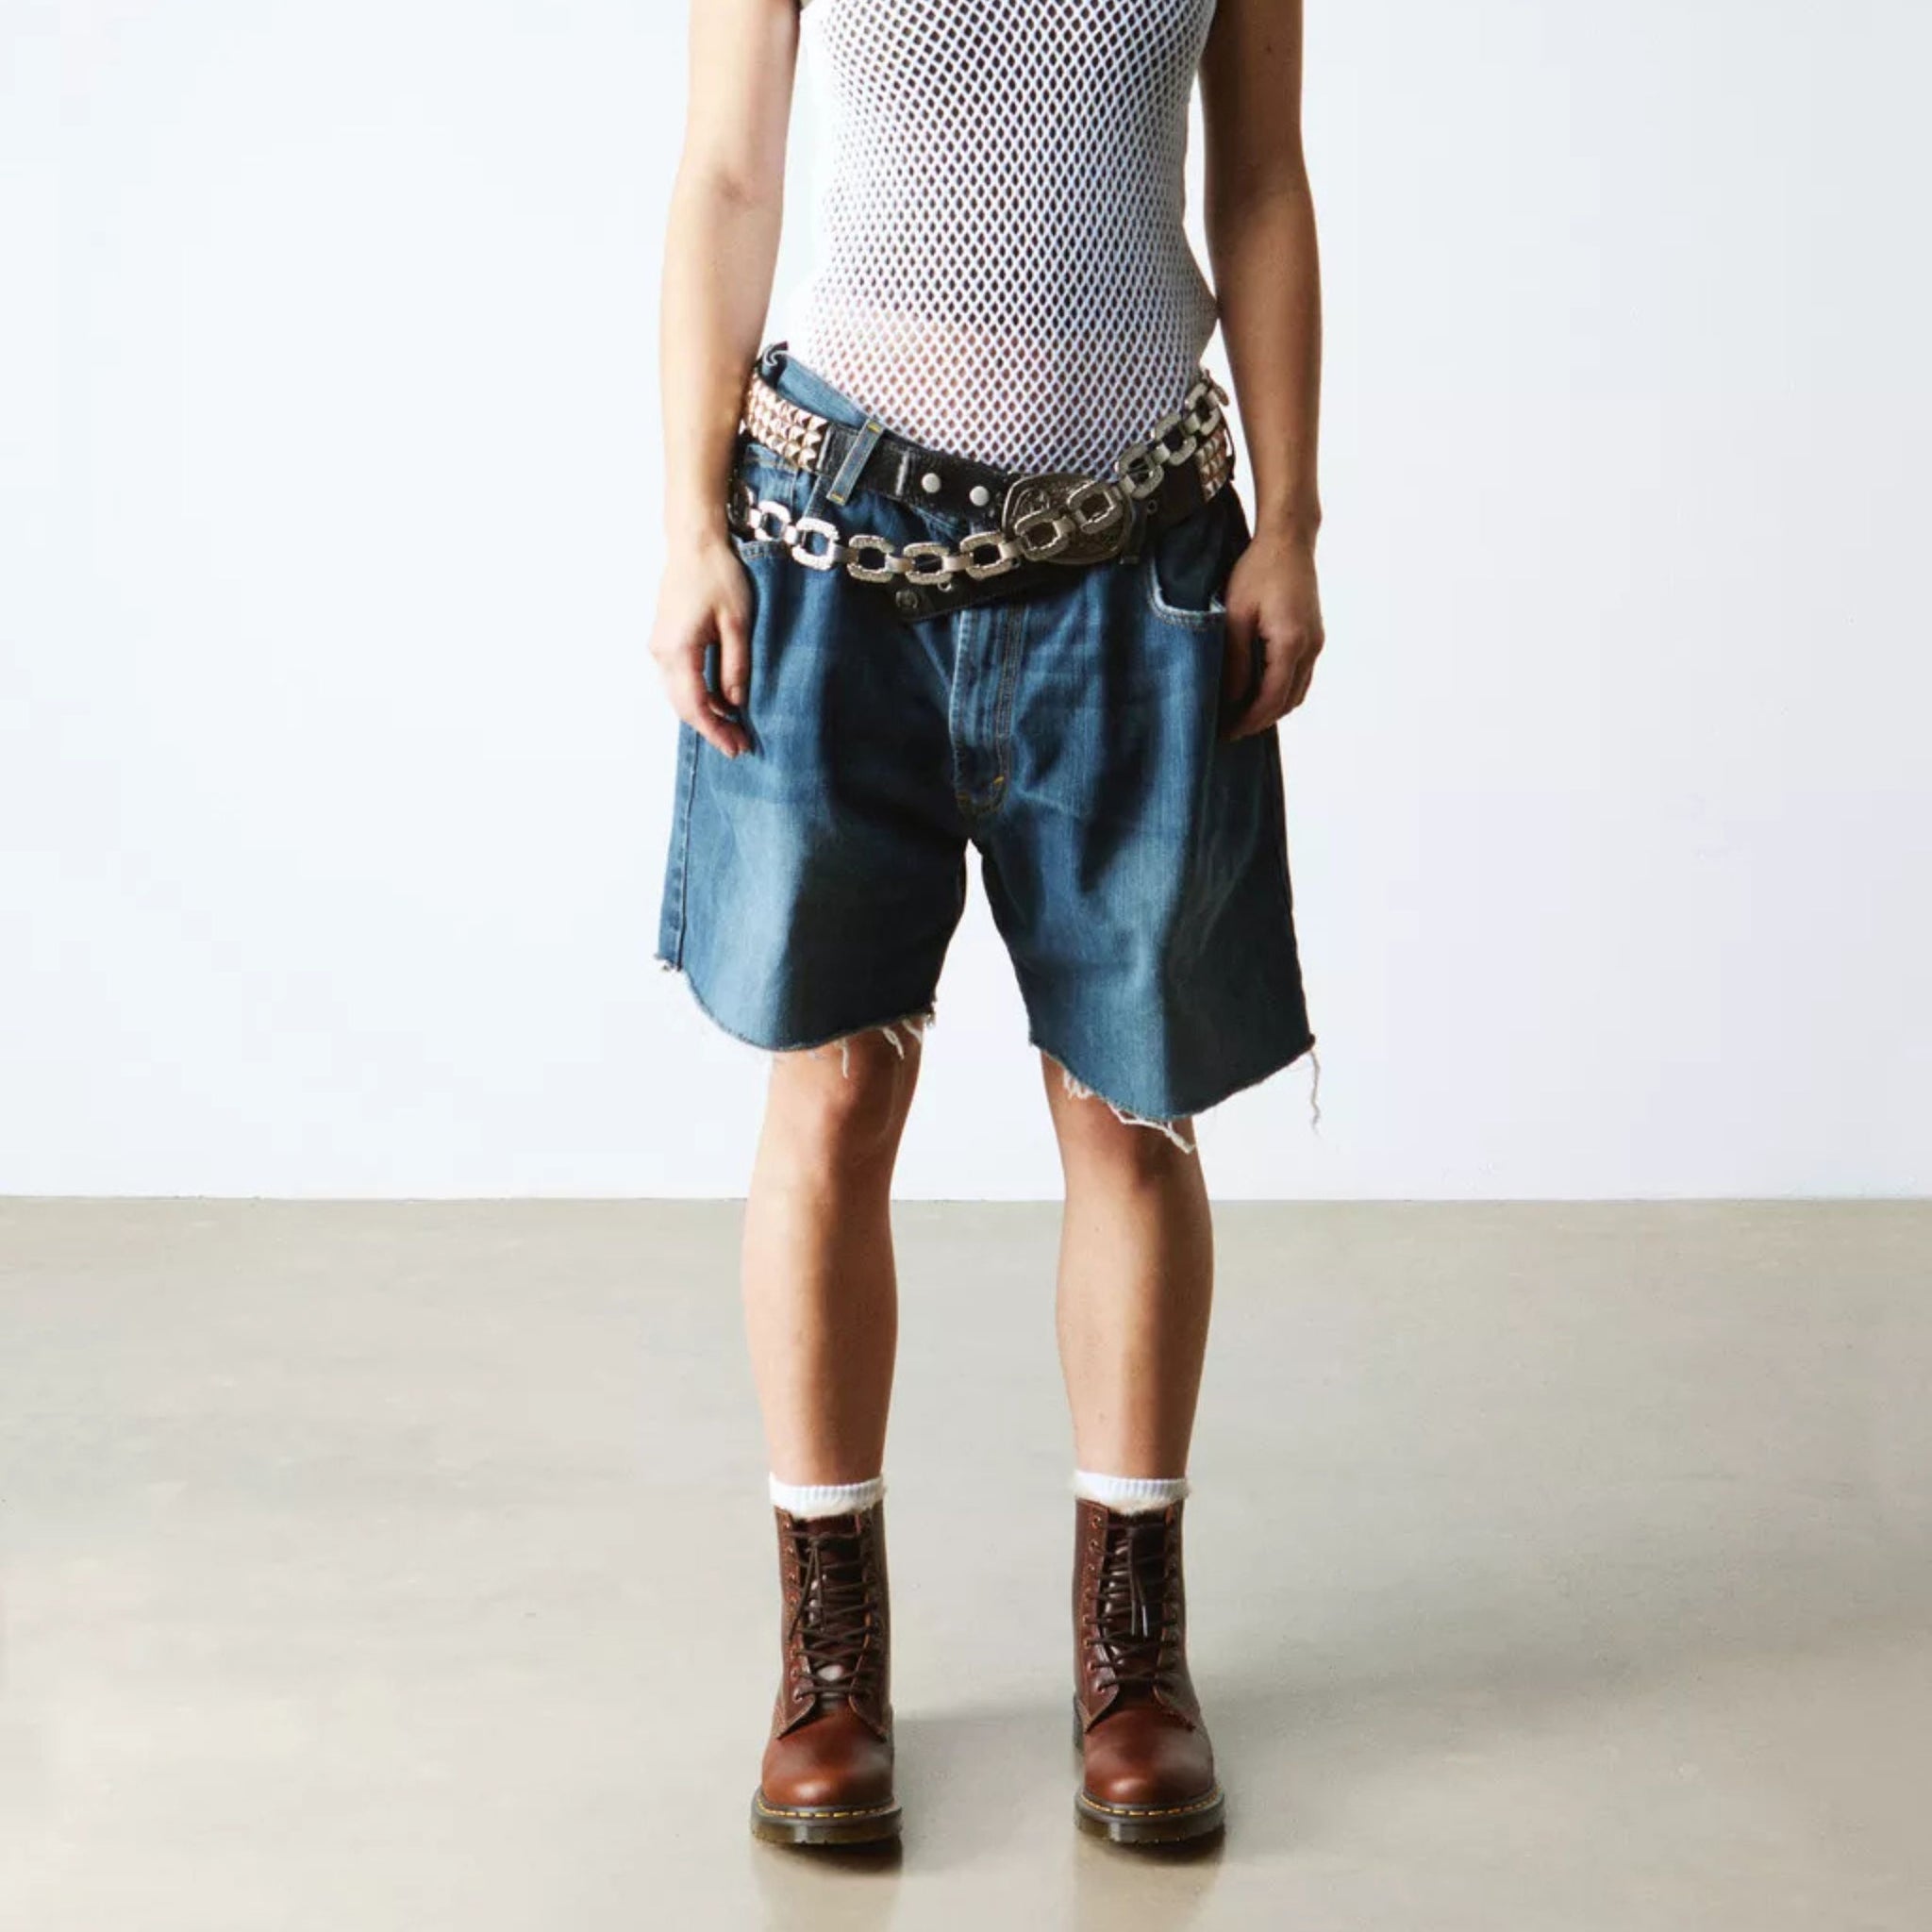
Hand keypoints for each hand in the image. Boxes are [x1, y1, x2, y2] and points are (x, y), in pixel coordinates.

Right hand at [648, 532, 754, 757]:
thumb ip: (736, 666)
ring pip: (679, 694)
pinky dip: (698, 694)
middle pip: (683, 706)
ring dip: (705, 713)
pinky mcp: (665, 640)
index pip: (695, 705)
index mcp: (678, 650)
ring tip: (733, 727)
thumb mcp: (737, 623)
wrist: (694, 544)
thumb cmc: (718, 576)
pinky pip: (679, 678)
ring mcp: (660, 646)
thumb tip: (734, 704)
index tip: (736, 748)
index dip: (716, 731)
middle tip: (739, 745)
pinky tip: (721, 701)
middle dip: (711, 728)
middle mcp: (662, 653)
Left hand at [1218, 525, 1323, 738]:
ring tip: (1242, 716)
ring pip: (1297, 693)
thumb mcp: (1235, 616)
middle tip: (1230, 730)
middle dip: (1259, 721)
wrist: (1288, 541)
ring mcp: (1316, 643)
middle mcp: (1310, 648)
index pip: (1270, 700)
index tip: (1225, 732)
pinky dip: (1282, 691)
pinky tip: (1259, 692)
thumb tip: (1232, 698)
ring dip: (1272, 709)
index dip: (1247, 721)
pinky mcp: (1315, 636)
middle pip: (1287, 702)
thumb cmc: (1257, 572)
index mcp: (1291, 644)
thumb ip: (1235, 661)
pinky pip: (1301, 676)